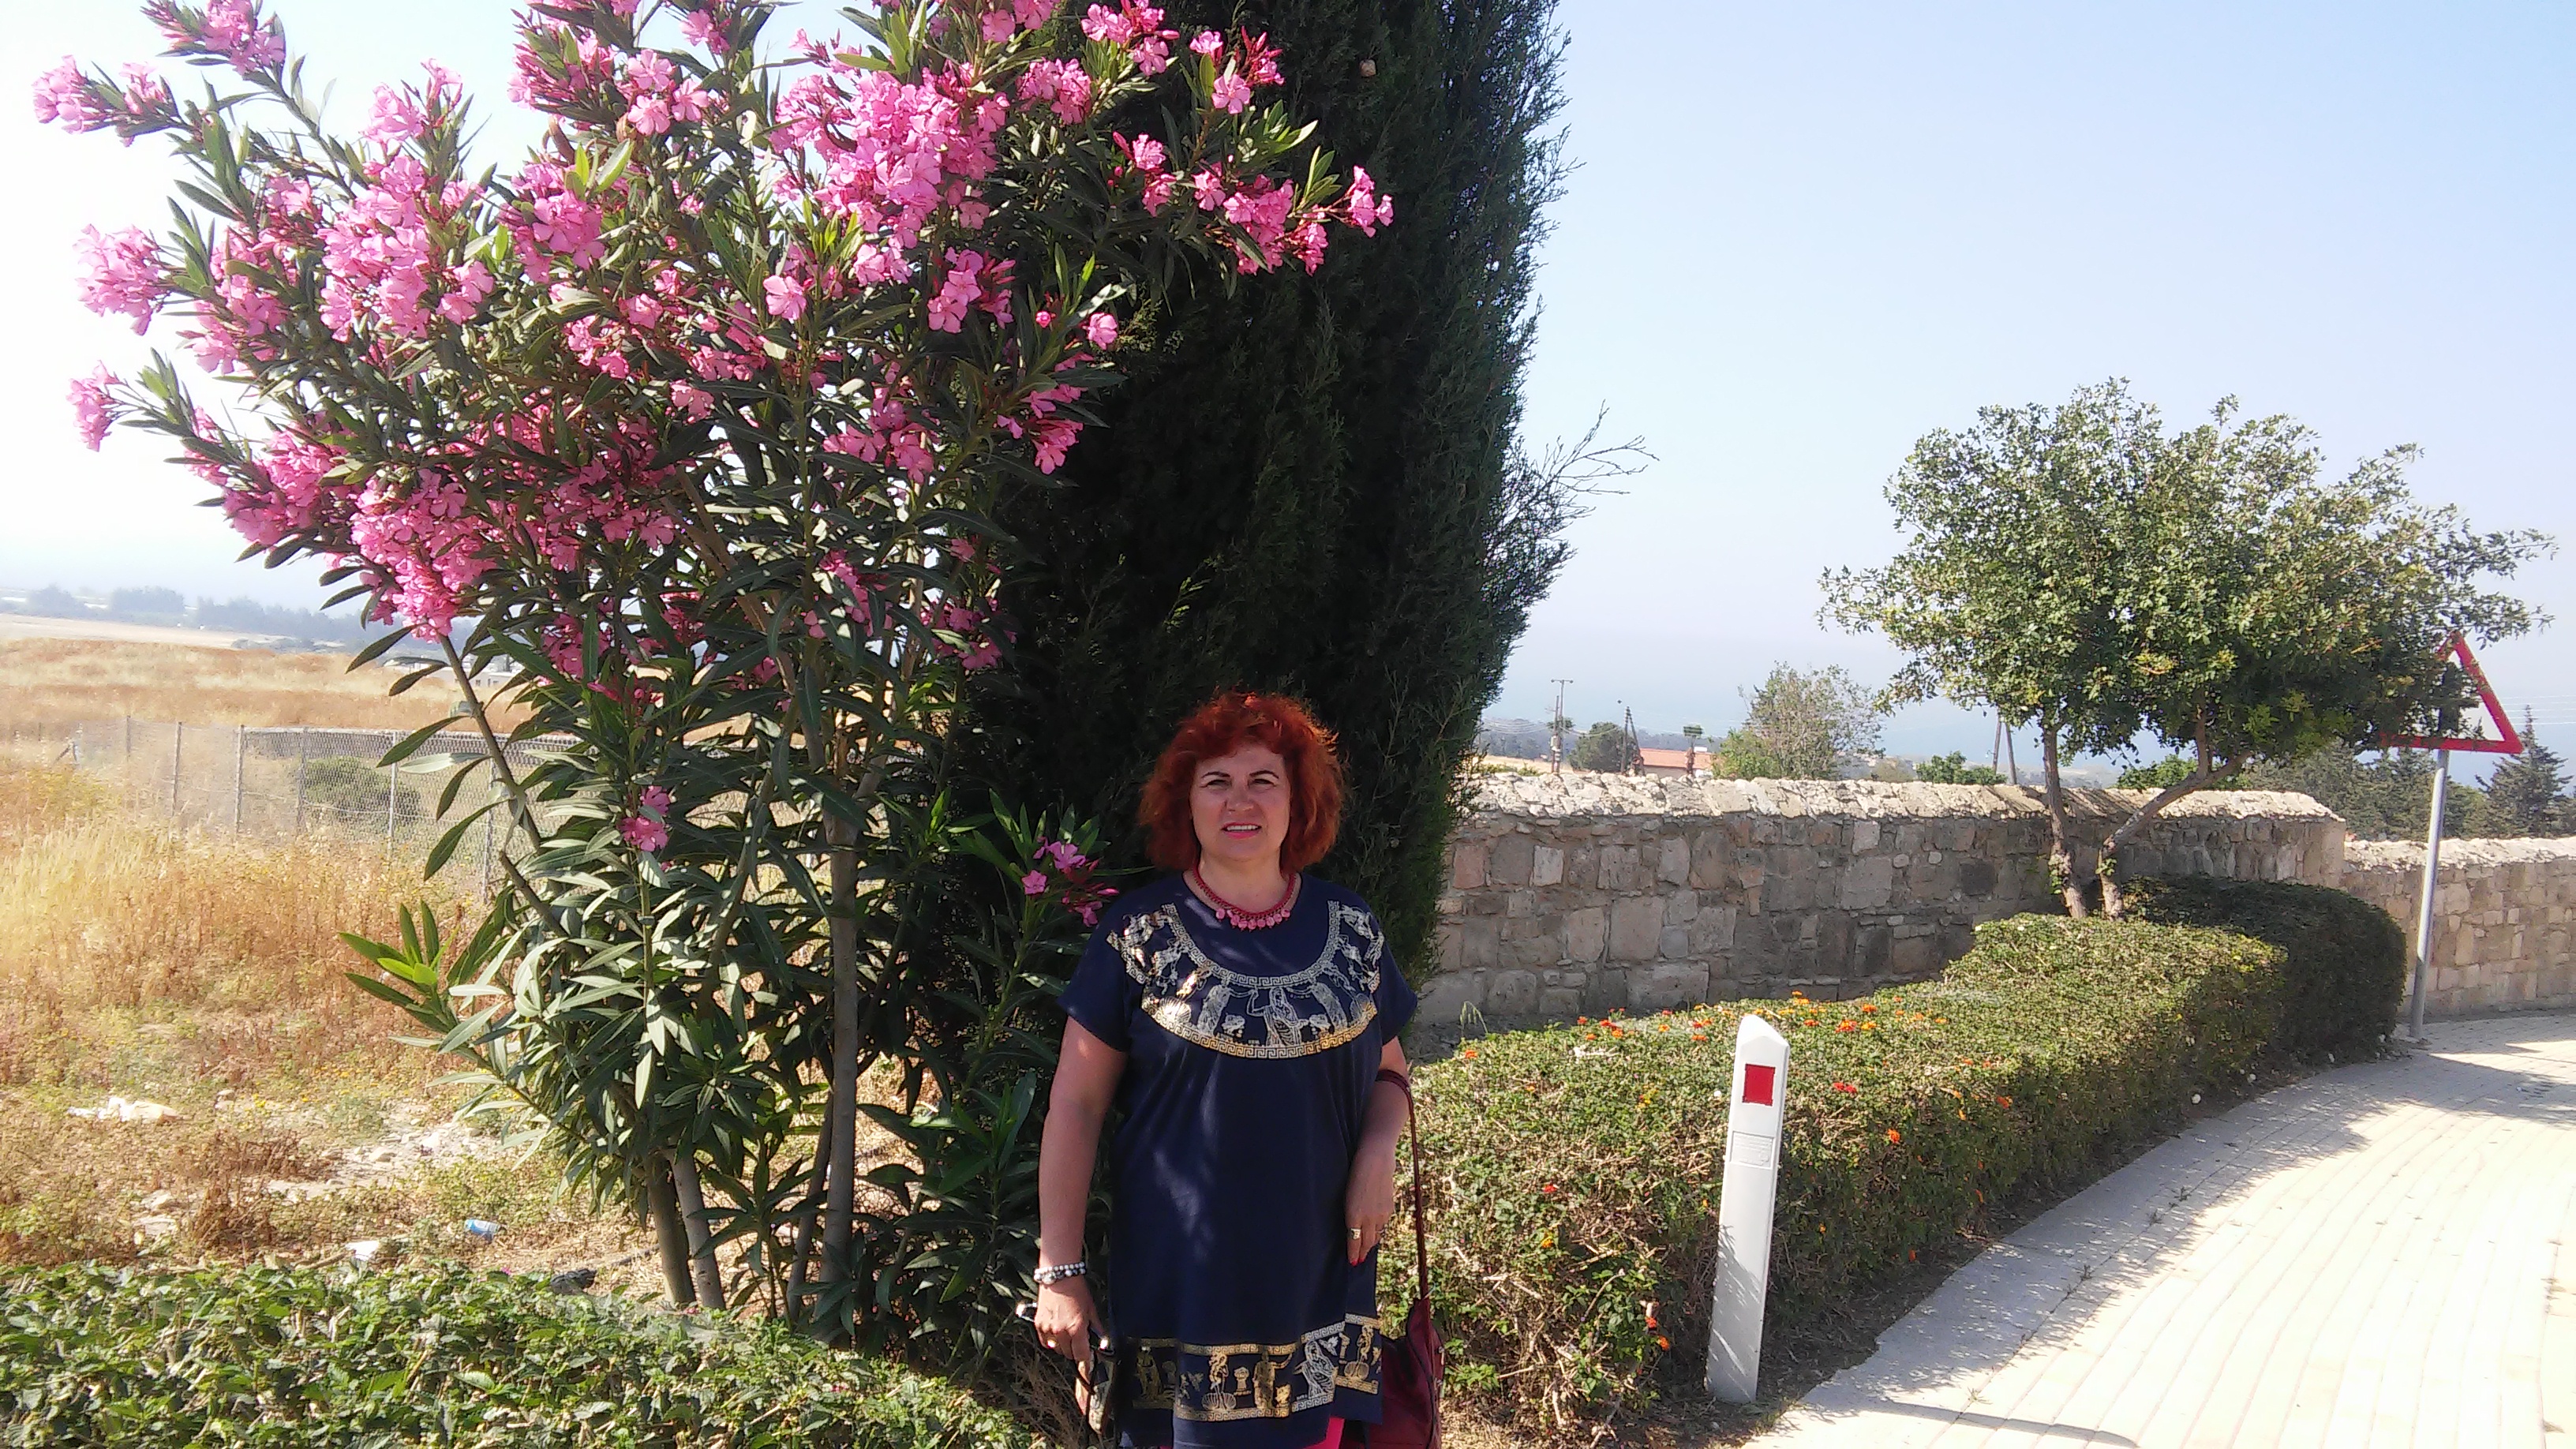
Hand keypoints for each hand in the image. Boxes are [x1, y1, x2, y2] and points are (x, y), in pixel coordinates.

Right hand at [1034, 1274, 1098, 1361]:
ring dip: (1062, 1346)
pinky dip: (1051, 1340)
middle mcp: (1061, 1332)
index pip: (1081, 1355)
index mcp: (1076, 1329)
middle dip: (1074, 1350)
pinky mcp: (1039, 1325)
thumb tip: (1102, 1342)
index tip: (1087, 1361)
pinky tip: (1056, 1330)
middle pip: (1068, 1354)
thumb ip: (1096, 1328)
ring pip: (1056, 1349)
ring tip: (1067, 1332)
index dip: (1085, 1359)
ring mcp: (1048, 1329)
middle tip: (1078, 1340)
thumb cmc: (1077, 1290)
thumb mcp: (1091, 1309)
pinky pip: (1045, 1342)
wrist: (1059, 1276)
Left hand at [1345, 1141, 1395, 1264]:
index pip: (1354, 1241)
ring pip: (1376, 1235)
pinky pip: (1383, 1225)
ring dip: (1371, 1242)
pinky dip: (1378, 1230)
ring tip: (1367, 1248)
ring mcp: (1381, 1214)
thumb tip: (1354, 1228)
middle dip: (1362, 1252)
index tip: (1353, 1262)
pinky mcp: (1389, 1209)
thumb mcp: (1348, 1197)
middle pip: (1366, 1242)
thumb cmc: (1355, 1175)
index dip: (1353, 1253)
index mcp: (1354, 1216)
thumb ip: (1352, 1214)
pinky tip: (1376, 1231)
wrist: (1375, 1161)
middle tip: (1359, 1261)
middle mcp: (1368, 1219)